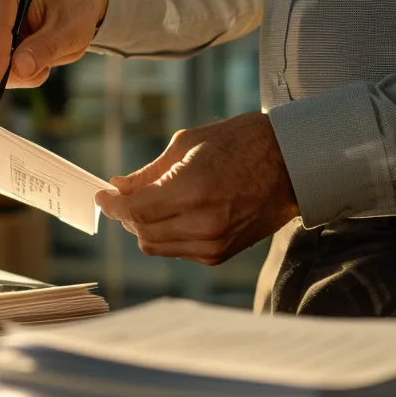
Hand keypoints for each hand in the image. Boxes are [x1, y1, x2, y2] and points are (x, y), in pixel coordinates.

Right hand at [0, 0, 108, 93]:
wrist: (77, 6)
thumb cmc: (75, 10)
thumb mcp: (70, 31)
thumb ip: (45, 48)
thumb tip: (18, 69)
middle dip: (9, 68)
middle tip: (43, 70)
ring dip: (14, 72)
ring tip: (44, 62)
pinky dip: (14, 71)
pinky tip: (34, 61)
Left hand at [96, 112, 298, 264]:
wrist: (292, 163)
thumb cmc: (241, 143)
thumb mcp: (188, 144)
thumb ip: (149, 172)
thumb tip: (119, 186)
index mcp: (191, 191)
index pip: (133, 210)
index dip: (112, 205)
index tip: (103, 196)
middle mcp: (202, 223)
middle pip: (141, 231)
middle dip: (126, 215)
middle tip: (123, 197)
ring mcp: (213, 242)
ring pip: (156, 246)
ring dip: (144, 227)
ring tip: (148, 205)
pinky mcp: (221, 253)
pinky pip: (178, 251)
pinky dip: (166, 236)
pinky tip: (173, 215)